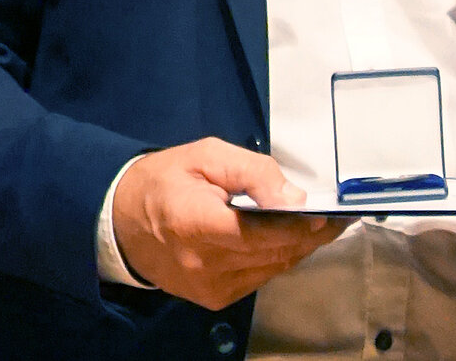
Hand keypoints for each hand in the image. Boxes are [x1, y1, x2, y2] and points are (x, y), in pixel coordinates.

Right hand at [111, 137, 347, 309]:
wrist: (119, 220)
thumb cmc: (165, 180)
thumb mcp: (207, 156)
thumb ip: (253, 173)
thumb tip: (295, 200)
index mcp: (196, 224)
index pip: (262, 234)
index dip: (301, 226)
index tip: (330, 214)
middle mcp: (203, 264)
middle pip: (273, 254)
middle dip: (309, 236)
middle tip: (335, 218)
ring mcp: (207, 288)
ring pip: (271, 269)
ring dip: (296, 249)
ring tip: (317, 227)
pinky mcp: (211, 299)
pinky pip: (257, 279)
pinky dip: (275, 260)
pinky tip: (284, 241)